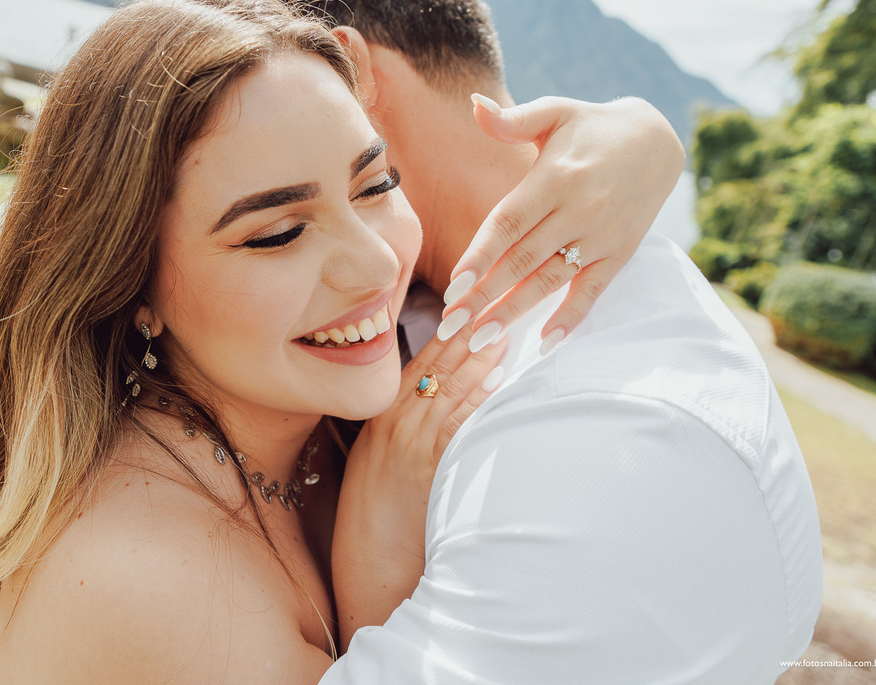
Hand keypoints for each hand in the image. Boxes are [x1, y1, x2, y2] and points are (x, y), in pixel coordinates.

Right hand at [331, 322, 506, 648]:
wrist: (370, 568)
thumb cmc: (376, 525)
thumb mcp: (377, 469)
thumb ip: (400, 435)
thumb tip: (436, 411)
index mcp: (377, 420)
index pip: (416, 364)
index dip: (446, 336)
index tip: (470, 311)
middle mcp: (390, 424)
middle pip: (435, 368)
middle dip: (467, 335)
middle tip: (497, 308)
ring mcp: (408, 443)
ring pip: (449, 388)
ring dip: (479, 359)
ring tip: (505, 335)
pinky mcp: (427, 465)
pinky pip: (457, 422)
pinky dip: (478, 398)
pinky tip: (498, 381)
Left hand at [442, 94, 683, 347]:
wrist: (657, 141)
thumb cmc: (591, 126)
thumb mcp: (555, 112)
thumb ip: (512, 120)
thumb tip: (475, 106)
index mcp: (555, 179)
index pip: (509, 224)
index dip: (480, 257)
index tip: (453, 287)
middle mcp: (578, 212)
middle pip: (522, 262)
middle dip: (483, 297)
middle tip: (450, 326)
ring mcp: (600, 237)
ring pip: (549, 283)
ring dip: (514, 313)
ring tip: (479, 340)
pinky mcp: (617, 254)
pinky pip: (591, 292)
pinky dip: (570, 320)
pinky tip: (544, 345)